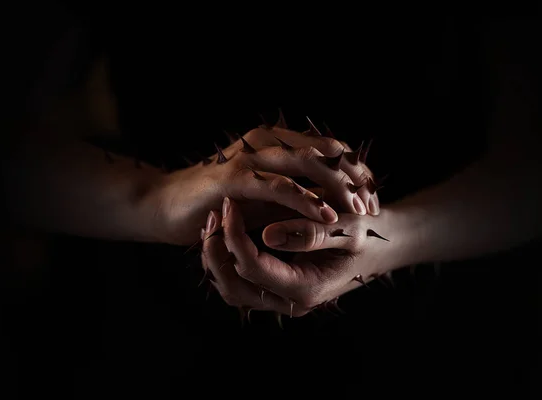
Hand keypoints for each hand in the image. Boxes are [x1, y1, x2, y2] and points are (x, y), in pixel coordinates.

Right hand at [156, 122, 379, 245]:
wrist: (167, 206)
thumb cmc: (219, 203)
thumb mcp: (265, 198)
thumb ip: (295, 195)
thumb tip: (335, 203)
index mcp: (277, 143)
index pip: (328, 150)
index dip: (355, 172)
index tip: (374, 197)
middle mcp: (267, 142)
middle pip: (324, 153)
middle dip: (354, 178)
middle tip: (374, 204)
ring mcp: (251, 157)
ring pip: (307, 164)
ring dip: (337, 187)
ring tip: (360, 210)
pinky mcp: (235, 177)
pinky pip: (278, 186)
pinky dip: (305, 199)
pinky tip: (326, 215)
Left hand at [201, 197, 404, 316]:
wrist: (385, 243)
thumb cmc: (371, 234)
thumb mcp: (348, 229)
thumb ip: (311, 233)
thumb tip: (267, 235)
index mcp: (306, 288)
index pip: (253, 267)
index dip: (234, 235)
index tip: (228, 203)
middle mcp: (291, 299)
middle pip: (234, 286)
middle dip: (215, 250)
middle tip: (212, 215)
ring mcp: (284, 296)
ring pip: (233, 287)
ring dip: (218, 256)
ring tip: (215, 220)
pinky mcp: (281, 285)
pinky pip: (243, 280)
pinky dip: (229, 257)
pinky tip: (228, 229)